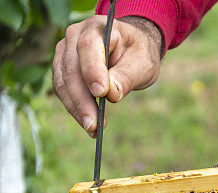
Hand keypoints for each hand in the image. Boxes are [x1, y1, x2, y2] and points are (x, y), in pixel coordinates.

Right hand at [52, 15, 162, 136]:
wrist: (130, 49)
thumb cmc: (138, 54)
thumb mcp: (144, 64)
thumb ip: (127, 76)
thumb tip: (110, 94)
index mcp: (98, 28)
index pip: (89, 48)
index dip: (92, 71)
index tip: (101, 94)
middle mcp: (75, 35)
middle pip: (72, 68)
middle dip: (82, 99)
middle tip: (93, 124)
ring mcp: (65, 51)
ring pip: (62, 81)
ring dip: (75, 108)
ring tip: (91, 129)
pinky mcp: (62, 67)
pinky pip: (63, 89)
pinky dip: (74, 108)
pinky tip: (88, 124)